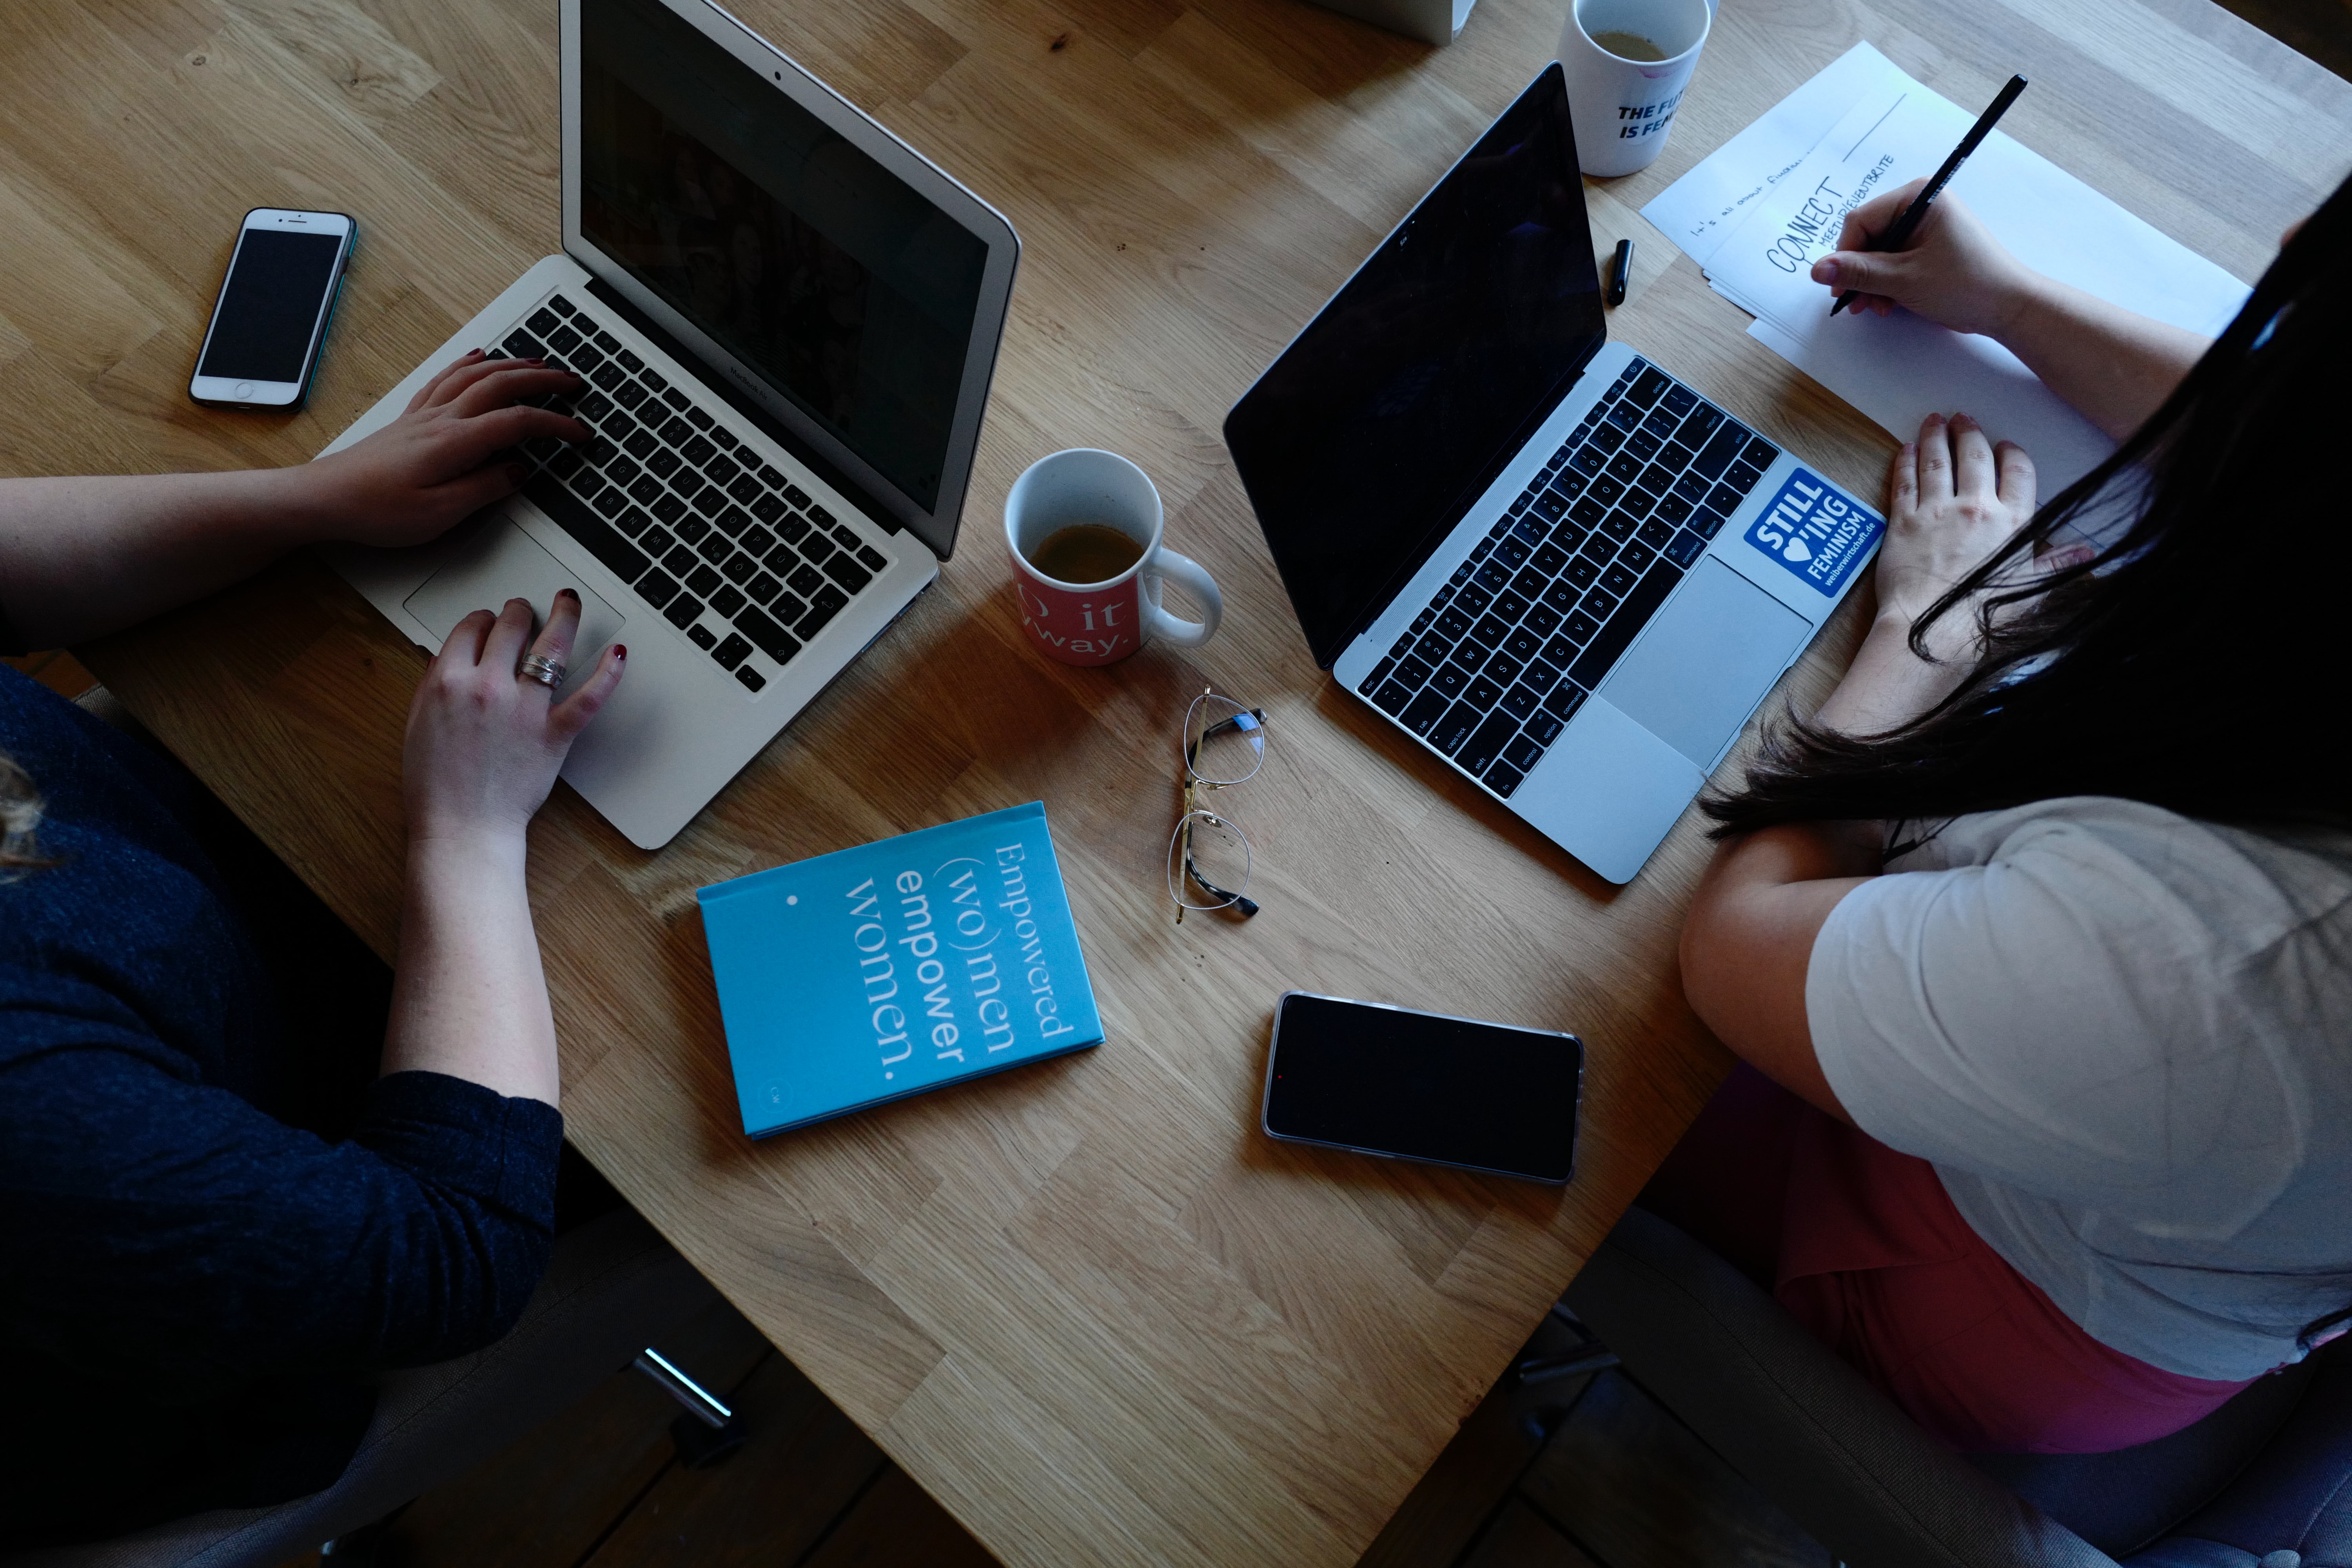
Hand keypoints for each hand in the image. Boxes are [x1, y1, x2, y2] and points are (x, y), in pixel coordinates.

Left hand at [298, 352, 587, 547]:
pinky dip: (468, 363)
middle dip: (543, 379)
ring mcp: (424, 414)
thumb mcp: (439, 514)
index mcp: (454, 443)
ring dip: (512, 364)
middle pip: (501, 384)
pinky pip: (445, 378)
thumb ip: (484, 489)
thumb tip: (517, 471)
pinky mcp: (411, 418)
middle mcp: (441, 419)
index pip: (518, 423)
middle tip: (573, 381)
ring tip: (539, 362)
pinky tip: (478, 356)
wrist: (325, 498)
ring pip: (475, 375)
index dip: (556, 425)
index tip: (581, 433)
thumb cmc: (376, 509)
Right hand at [402, 591, 624, 843]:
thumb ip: (432, 684)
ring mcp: (525, 708)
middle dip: (519, 611)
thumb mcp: (418, 723)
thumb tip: (444, 655)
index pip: (471, 627)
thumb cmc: (435, 783)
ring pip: (551, 646)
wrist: (462, 826)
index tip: (489, 620)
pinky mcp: (554, 733)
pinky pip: (588, 696)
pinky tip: (618, 653)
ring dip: (564, 616)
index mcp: (447, 680)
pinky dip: (607, 673)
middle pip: (511, 626)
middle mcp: (487, 686)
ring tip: (569, 601)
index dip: (483, 618)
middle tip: (525, 610)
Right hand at [1809, 183, 2034, 337]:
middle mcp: (1920, 206)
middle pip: (1867, 237)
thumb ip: (1858, 273)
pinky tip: (1889, 304)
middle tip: (1858, 305)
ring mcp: (1924, 227)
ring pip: (1877, 253)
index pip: (1861, 220)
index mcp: (1918, 198)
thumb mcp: (1904, 279)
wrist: (2008, 307)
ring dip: (1871, 283)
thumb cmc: (1965, 284)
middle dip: (1859, 273)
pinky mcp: (1927, 247)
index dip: (1845, 255)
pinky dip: (1886, 284)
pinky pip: (1893, 261)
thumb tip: (1816, 270)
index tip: (1840, 289)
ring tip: (1877, 308)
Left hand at [1876, 412, 2084, 658]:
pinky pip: (1905, 482)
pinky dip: (1906, 461)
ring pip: (1938, 461)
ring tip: (1936, 420)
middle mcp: (1975, 508)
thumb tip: (2086, 551)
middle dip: (1970, 433)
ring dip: (1937, 436)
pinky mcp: (1903, 523)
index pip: (2018, 472)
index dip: (2012, 454)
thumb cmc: (1982, 617)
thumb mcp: (2030, 589)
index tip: (2006, 447)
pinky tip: (1907, 448)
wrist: (1932, 631)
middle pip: (1975, 456)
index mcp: (2012, 522)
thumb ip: (2056, 564)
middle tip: (1963, 418)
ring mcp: (1936, 512)